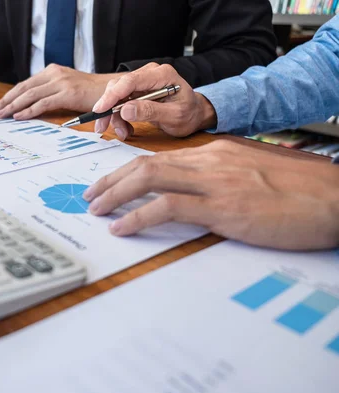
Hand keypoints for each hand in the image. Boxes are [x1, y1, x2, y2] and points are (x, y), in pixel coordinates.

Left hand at [0, 64, 123, 119]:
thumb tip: (34, 106)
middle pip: (23, 88)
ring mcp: (61, 83)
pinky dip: (28, 110)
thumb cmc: (91, 93)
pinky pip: (43, 103)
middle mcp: (54, 74)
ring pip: (30, 95)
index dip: (10, 95)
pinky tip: (18, 117)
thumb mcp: (67, 89)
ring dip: (12, 106)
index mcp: (52, 72)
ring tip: (1, 116)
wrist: (114, 90)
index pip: (25, 84)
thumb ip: (51, 94)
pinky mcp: (67, 94)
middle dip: (6, 101)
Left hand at [83, 140, 338, 249]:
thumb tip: (192, 194)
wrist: (335, 199)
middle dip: (111, 180)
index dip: (126, 171)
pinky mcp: (223, 207)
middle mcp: (209, 162)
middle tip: (90, 195)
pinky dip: (138, 216)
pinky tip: (121, 227)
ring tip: (96, 209)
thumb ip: (220, 180)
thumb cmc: (298, 192)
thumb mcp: (252, 177)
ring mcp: (214, 183)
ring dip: (115, 194)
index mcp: (215, 154)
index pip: (158, 158)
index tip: (108, 183)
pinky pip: (168, 207)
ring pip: (149, 178)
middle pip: (145, 164)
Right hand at [92, 63, 216, 138]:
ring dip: (114, 116)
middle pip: (119, 86)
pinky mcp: (138, 90)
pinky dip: (119, 116)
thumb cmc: (189, 114)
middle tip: (102, 127)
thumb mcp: (174, 116)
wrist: (194, 113)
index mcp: (162, 75)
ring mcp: (143, 81)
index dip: (112, 95)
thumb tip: (126, 110)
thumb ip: (151, 111)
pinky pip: (121, 101)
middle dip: (108, 108)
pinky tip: (127, 128)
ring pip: (117, 95)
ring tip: (123, 132)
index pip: (130, 81)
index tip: (100, 110)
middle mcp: (150, 74)